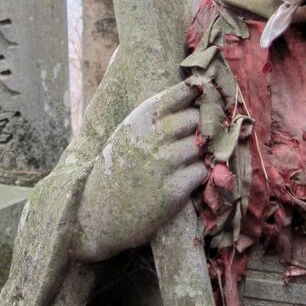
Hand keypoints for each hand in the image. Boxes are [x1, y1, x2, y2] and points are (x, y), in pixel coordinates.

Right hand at [72, 80, 205, 261]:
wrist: (100, 212)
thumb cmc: (118, 167)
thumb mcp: (128, 132)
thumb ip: (156, 115)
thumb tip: (196, 92)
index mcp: (141, 118)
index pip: (182, 93)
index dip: (198, 93)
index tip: (204, 96)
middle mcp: (153, 137)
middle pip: (197, 118)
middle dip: (200, 126)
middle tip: (196, 136)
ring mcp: (165, 163)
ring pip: (203, 145)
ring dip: (201, 152)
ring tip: (186, 159)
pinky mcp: (174, 190)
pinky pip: (202, 171)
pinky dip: (198, 174)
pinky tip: (185, 177)